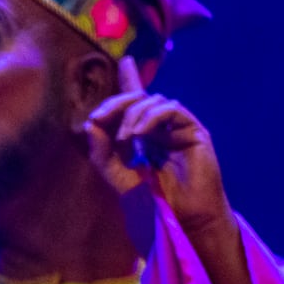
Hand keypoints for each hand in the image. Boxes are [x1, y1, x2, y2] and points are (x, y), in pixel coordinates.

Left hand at [85, 56, 232, 231]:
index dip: (130, 81)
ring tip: (123, 139)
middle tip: (100, 116)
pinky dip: (151, 117)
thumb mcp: (119, 178)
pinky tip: (139, 135)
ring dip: (132, 114)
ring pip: (153, 100)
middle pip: (139, 98)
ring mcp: (178, 128)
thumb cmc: (155, 204)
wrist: (184, 221)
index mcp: (146, 136)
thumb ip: (102, 154)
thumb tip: (90, 124)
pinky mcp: (193, 131)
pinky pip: (171, 109)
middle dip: (116, 102)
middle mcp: (162, 128)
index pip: (136, 103)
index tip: (125, 62)